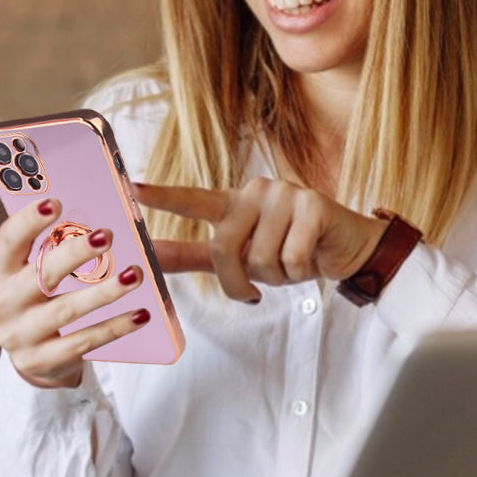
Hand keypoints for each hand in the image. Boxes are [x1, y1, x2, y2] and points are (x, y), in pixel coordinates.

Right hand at [0, 198, 149, 388]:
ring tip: (134, 275)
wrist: (35, 355)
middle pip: (40, 274)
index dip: (28, 221)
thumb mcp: (37, 271)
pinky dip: (114, 327)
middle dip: (75, 253)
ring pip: (65, 310)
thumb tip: (98, 222)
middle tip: (107, 235)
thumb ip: (54, 247)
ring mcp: (18, 336)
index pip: (7, 241)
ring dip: (104, 292)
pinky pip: (82, 342)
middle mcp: (1, 303)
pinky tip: (140, 314)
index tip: (56, 203)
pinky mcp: (39, 361)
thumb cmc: (42, 297)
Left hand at [134, 179, 387, 302]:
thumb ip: (195, 256)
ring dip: (278, 277)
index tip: (129, 188)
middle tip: (257, 288)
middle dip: (238, 282)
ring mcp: (284, 194)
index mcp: (233, 203)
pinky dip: (301, 271)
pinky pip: (292, 258)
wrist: (348, 249)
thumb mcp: (242, 256)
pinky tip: (313, 258)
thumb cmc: (290, 252)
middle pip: (224, 249)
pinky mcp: (313, 205)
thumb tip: (147, 259)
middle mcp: (254, 191)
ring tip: (293, 262)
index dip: (161, 196)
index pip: (192, 199)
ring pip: (261, 259)